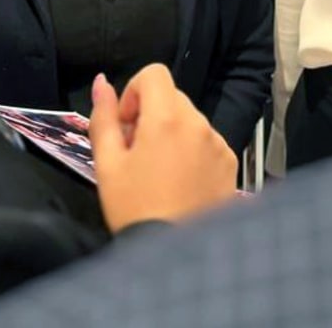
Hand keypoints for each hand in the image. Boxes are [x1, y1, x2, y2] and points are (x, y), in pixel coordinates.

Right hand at [90, 65, 237, 232]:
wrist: (173, 257)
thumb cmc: (134, 208)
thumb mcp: (107, 163)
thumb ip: (103, 116)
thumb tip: (101, 81)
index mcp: (167, 118)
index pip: (154, 73)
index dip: (134, 92)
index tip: (126, 124)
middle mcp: (198, 124)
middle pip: (172, 97)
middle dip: (151, 114)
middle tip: (136, 152)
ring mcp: (218, 143)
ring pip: (190, 119)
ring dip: (172, 132)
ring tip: (158, 171)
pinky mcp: (230, 163)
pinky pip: (207, 141)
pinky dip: (192, 150)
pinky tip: (180, 182)